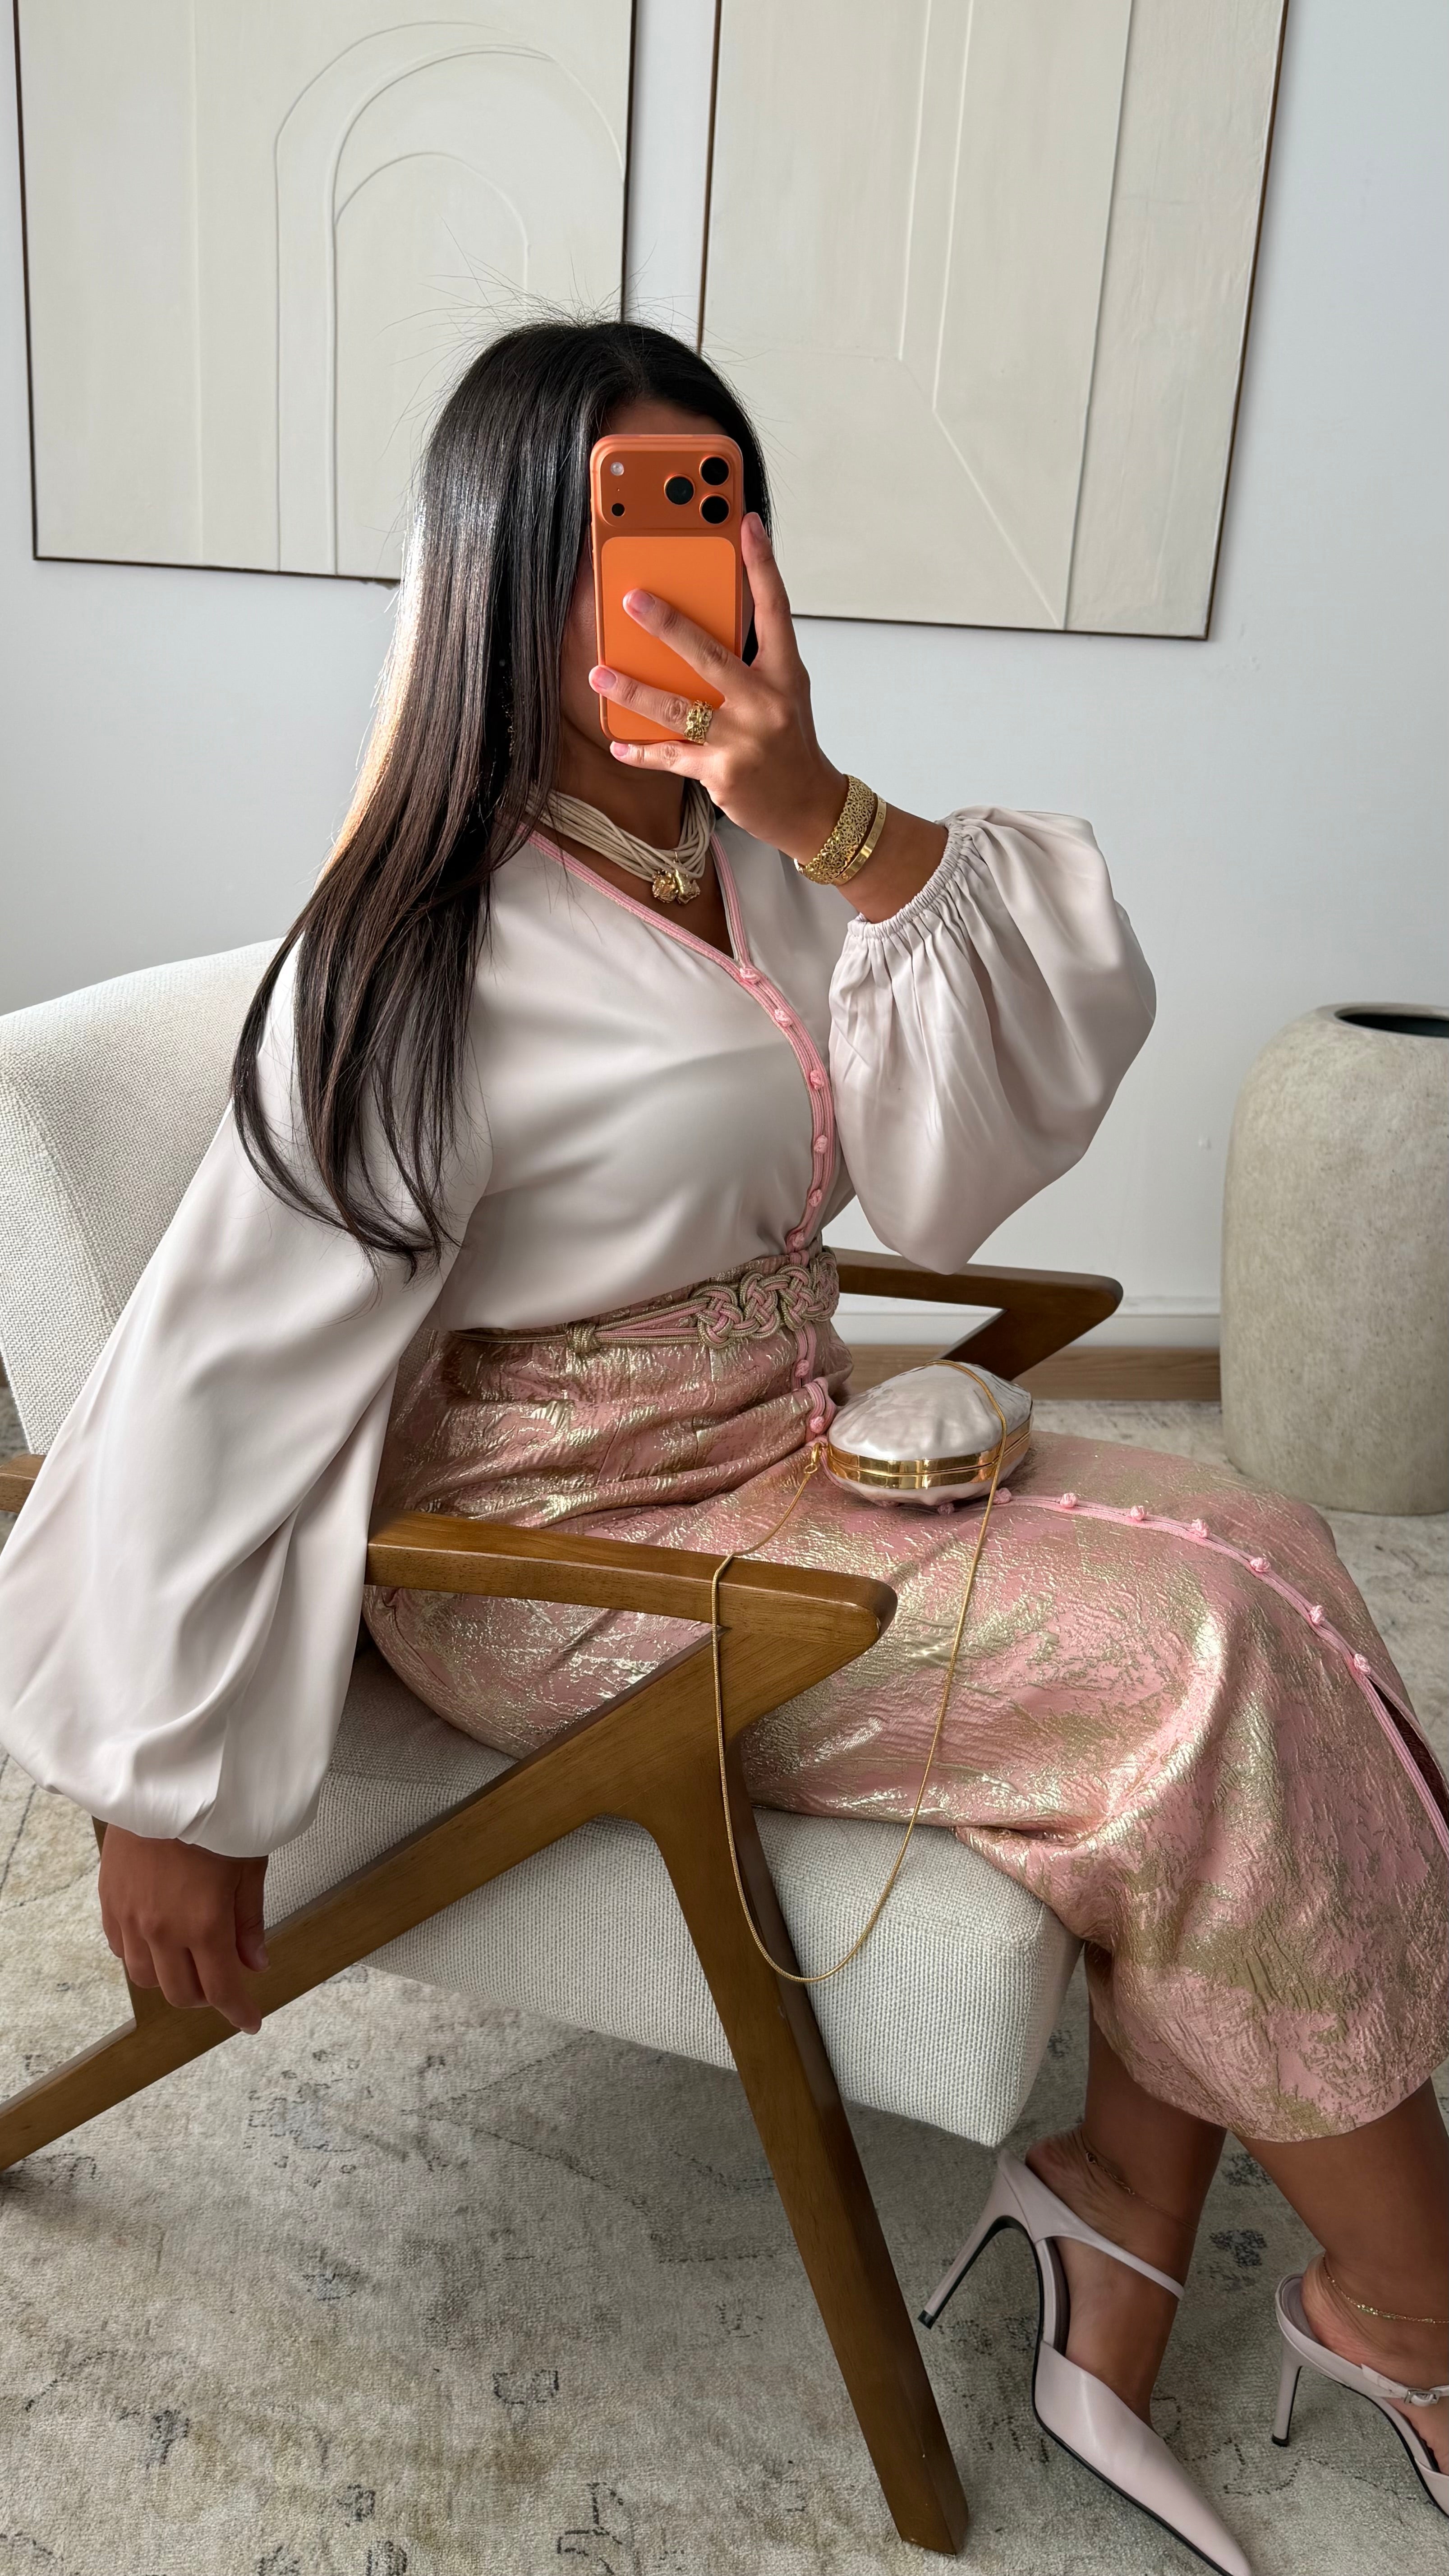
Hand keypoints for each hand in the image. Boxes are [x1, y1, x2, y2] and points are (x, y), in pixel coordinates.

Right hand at [98, 1827, 268, 2035]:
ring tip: (191, 1962)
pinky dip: (141, 1956)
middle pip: (180, 1993)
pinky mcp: (109, 1902)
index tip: (250, 2021)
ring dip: (171, 1979)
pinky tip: (159, 1941)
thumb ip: (250, 1922)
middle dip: (207, 1998)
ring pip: (145, 1977)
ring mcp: (130, 1919)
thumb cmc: (215, 1818)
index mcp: (203, 1924)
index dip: (238, 2012)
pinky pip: (120, 1949)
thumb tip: (256, 1965)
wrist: (164, 1779)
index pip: (221, 1989)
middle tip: (225, 1984)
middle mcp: (161, 1931)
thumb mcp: (249, 1867)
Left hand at [590, 512, 844, 863]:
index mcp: (784, 674)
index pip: (775, 609)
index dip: (762, 564)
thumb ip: (749, 663)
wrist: (809, 808)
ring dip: (633, 690)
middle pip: (709, 655)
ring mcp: (743, 739)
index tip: (746, 524)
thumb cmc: (790, 745)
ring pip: (676, 708)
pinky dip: (641, 750)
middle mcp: (766, 703)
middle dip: (667, 625)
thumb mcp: (783, 695)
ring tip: (600, 674)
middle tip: (631, 599)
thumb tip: (695, 634)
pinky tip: (618, 743)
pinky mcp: (721, 773)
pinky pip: (670, 756)